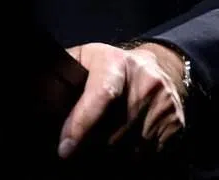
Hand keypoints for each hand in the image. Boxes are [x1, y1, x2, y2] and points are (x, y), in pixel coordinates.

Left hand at [59, 41, 186, 159]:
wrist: (161, 69)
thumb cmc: (114, 67)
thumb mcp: (88, 58)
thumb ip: (66, 71)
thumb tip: (43, 93)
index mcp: (118, 63)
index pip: (101, 95)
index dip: (81, 123)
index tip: (65, 147)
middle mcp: (146, 84)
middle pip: (113, 132)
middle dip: (90, 146)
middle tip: (77, 150)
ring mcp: (164, 107)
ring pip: (129, 150)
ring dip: (110, 156)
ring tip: (98, 149)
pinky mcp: (176, 127)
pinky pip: (149, 157)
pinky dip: (131, 159)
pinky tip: (122, 150)